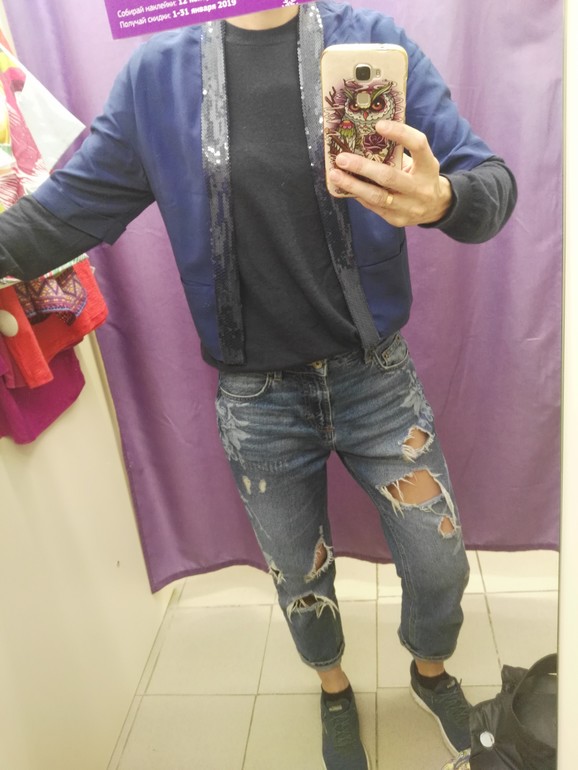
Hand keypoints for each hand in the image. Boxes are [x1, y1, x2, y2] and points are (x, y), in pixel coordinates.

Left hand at [328, 120, 452, 226]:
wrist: (436, 207)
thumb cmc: (420, 176)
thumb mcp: (419, 161)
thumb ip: (399, 152)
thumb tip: (365, 136)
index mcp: (429, 167)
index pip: (418, 145)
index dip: (400, 133)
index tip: (378, 125)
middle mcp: (420, 188)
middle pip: (389, 176)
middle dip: (362, 167)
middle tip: (342, 158)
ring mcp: (409, 207)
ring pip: (377, 196)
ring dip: (353, 185)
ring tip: (335, 175)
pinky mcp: (397, 219)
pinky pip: (373, 207)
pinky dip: (358, 195)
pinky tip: (344, 187)